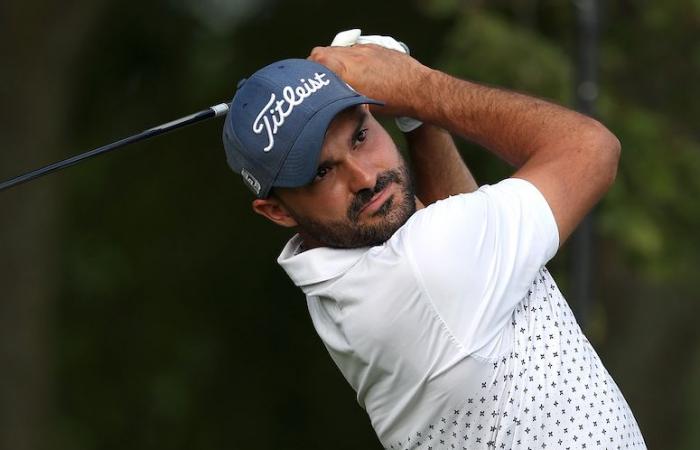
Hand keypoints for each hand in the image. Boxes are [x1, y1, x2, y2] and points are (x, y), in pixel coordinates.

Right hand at [308, 44, 430, 117]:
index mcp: (346, 69)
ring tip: (338, 77)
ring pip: (339, 51)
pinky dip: (350, 59)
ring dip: (334, 62)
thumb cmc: (393, 102)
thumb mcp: (361, 103)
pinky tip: (357, 72)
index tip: (309, 82)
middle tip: (320, 80)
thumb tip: (328, 98)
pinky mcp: (375, 47)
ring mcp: (365, 49)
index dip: (309, 71)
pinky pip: (355, 50)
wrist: (419, 89)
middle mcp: (353, 55)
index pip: (316, 61)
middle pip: (323, 53)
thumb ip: (341, 95)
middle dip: (319, 65)